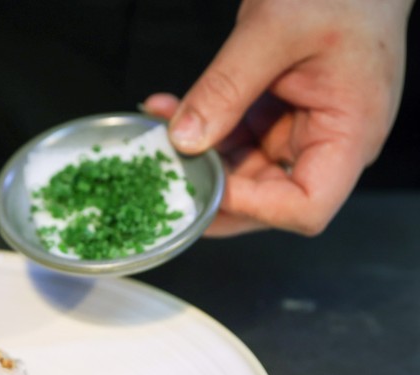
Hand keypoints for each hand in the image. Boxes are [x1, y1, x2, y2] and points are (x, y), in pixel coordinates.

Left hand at [143, 0, 412, 236]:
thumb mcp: (274, 29)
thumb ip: (227, 86)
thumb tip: (184, 140)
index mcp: (351, 134)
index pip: (306, 207)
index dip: (253, 207)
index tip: (206, 184)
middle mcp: (329, 143)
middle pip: (268, 202)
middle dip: (212, 190)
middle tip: (165, 172)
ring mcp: (302, 133)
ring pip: (242, 175)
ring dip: (197, 159)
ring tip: (160, 128)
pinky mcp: (278, 118)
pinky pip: (235, 140)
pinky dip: (200, 130)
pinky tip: (169, 111)